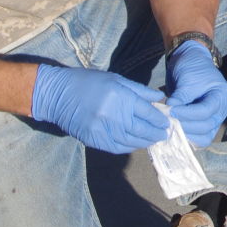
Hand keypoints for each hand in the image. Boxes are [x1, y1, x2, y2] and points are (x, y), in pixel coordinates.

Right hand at [31, 63, 169, 154]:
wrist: (57, 94)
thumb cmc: (88, 82)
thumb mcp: (115, 79)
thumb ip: (138, 90)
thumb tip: (158, 99)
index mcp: (120, 97)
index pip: (146, 113)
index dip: (159, 119)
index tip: (168, 123)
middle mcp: (113, 116)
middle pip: (141, 129)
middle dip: (156, 133)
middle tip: (166, 135)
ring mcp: (103, 130)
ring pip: (131, 141)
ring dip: (145, 142)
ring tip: (154, 140)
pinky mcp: (94, 140)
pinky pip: (117, 147)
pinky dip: (129, 147)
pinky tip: (137, 144)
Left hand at [165, 40, 226, 146]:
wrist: (190, 64)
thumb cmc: (191, 67)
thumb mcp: (187, 79)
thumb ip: (180, 97)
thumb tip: (169, 111)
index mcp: (222, 96)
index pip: (206, 111)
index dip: (187, 113)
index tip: (170, 110)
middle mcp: (221, 111)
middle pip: (206, 126)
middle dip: (185, 125)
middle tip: (167, 120)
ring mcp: (214, 120)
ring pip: (203, 137)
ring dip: (185, 134)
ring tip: (169, 126)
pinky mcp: (204, 126)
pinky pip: (198, 139)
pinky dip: (186, 137)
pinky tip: (173, 131)